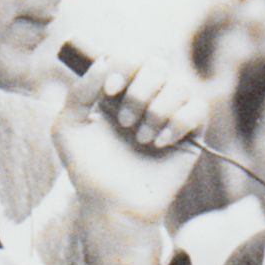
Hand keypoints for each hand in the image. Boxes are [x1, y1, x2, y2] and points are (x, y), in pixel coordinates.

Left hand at [52, 54, 205, 229]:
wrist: (114, 207)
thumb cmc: (89, 171)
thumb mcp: (67, 129)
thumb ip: (78, 92)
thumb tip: (103, 61)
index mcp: (117, 91)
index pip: (129, 58)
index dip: (123, 66)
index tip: (110, 91)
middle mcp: (145, 98)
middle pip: (157, 64)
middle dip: (140, 92)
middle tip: (125, 123)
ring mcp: (169, 114)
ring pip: (179, 86)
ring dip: (157, 111)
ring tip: (142, 139)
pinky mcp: (190, 134)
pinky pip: (197, 108)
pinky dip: (179, 122)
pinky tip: (161, 142)